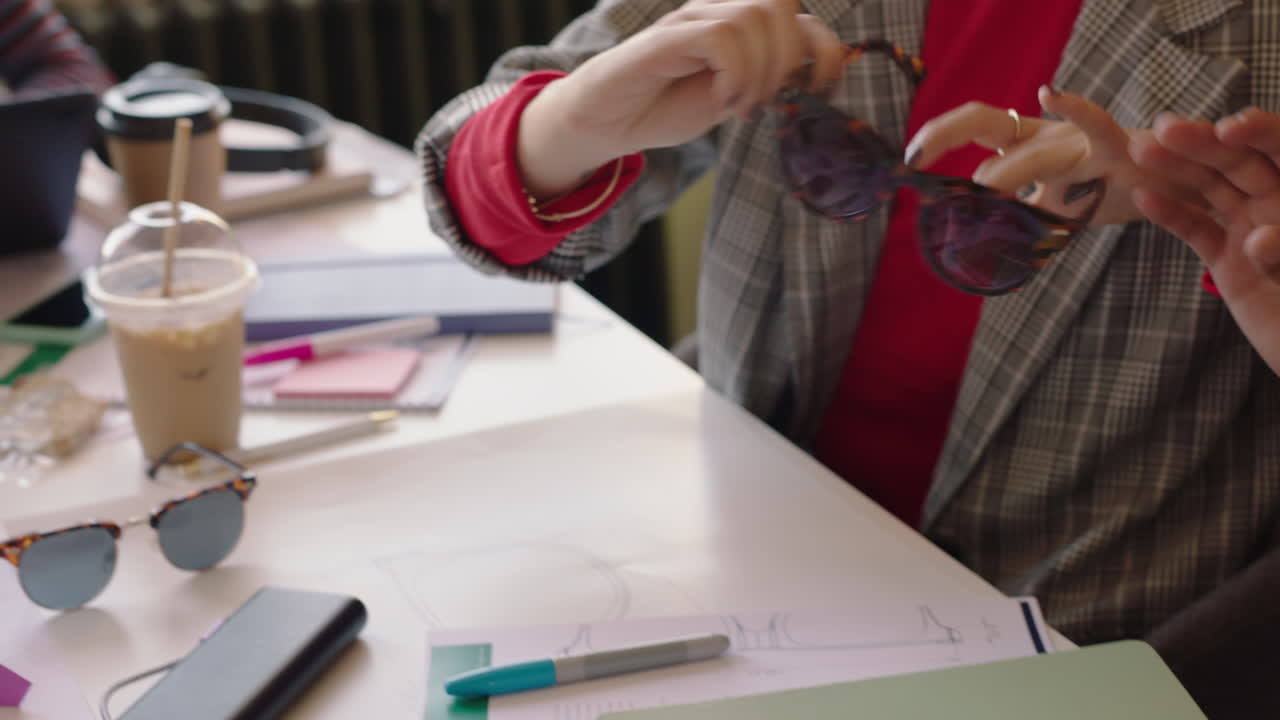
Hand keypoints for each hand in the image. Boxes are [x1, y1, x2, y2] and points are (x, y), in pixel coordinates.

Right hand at [518, 0, 844, 197]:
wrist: (606, 122)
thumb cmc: (663, 108)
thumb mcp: (731, 101)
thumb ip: (766, 85)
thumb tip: (809, 82)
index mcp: (739, 28)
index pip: (801, 17)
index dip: (828, 50)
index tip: (822, 92)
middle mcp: (716, 13)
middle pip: (781, 6)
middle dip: (788, 61)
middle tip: (766, 103)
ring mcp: (690, 21)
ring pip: (754, 18)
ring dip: (759, 72)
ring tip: (739, 107)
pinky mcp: (665, 38)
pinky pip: (720, 36)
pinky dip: (734, 74)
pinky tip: (723, 101)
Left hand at [904, 87, 1200, 225]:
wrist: (1173, 189)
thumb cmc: (1107, 193)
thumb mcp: (1049, 209)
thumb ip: (1014, 217)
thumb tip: (976, 239)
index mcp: (1027, 144)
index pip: (973, 128)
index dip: (937, 137)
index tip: (908, 161)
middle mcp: (1045, 135)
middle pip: (984, 119)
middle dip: (944, 133)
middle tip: (914, 159)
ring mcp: (1078, 141)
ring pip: (1030, 151)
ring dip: (1005, 174)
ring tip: (983, 192)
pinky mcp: (1116, 151)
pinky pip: (1096, 126)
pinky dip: (1076, 111)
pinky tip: (1053, 94)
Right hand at [1130, 108, 1279, 374]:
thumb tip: (1256, 238)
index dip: (1261, 133)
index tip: (1229, 130)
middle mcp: (1278, 203)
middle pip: (1239, 163)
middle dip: (1201, 144)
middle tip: (1162, 129)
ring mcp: (1250, 228)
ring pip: (1212, 190)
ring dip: (1176, 168)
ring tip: (1139, 149)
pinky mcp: (1227, 259)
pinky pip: (1197, 230)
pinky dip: (1170, 213)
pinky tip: (1144, 196)